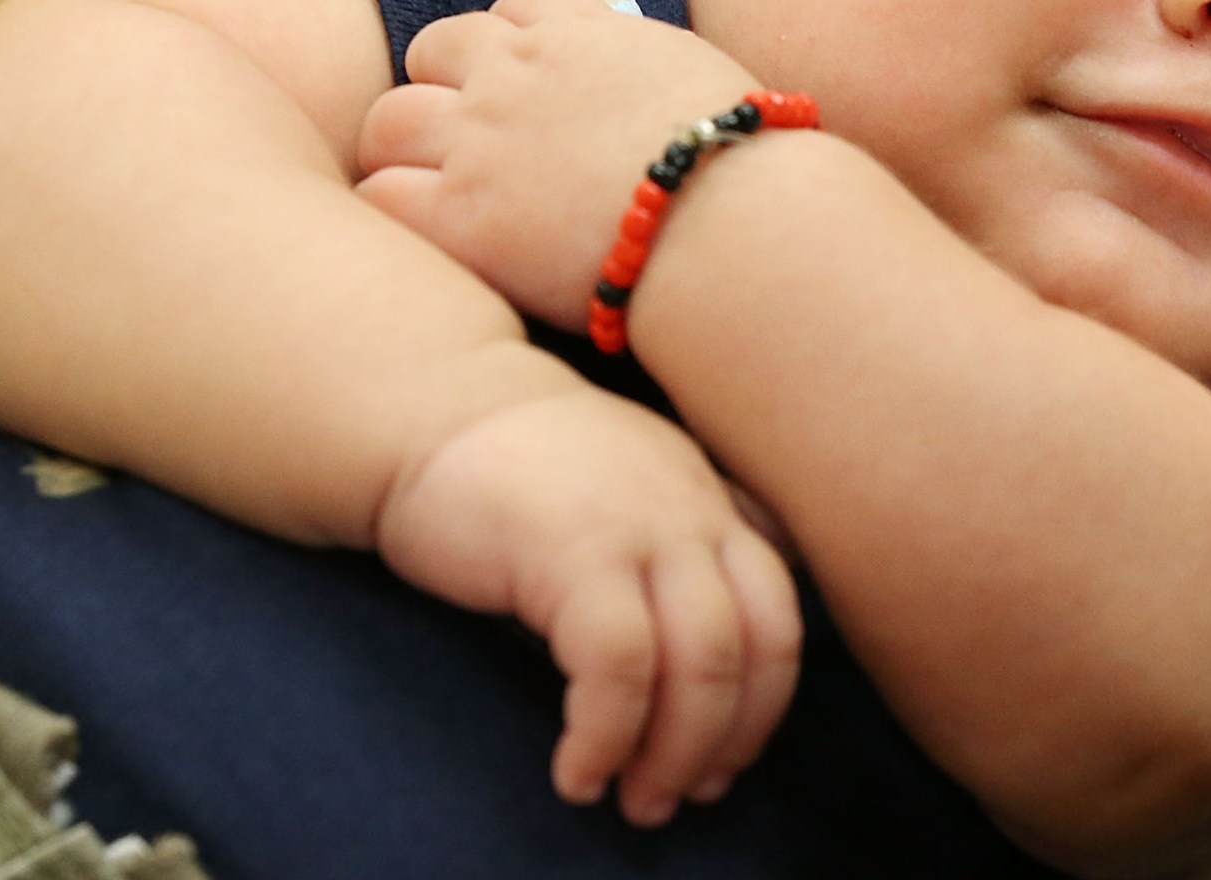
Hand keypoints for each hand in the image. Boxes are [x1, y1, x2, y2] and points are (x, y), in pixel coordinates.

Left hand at [356, 0, 763, 327]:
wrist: (731, 217)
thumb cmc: (744, 158)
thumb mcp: (701, 71)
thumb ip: (653, 64)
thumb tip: (657, 77)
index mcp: (581, 32)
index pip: (516, 7)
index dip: (515, 45)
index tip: (530, 85)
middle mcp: (516, 72)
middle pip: (436, 48)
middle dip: (445, 87)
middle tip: (470, 139)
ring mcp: (480, 139)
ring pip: (390, 119)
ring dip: (405, 148)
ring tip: (432, 190)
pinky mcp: (460, 214)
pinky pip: (381, 195)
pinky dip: (392, 210)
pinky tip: (423, 235)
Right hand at [375, 383, 802, 825]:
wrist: (429, 408)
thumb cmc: (523, 465)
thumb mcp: (632, 488)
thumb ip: (687, 537)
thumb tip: (727, 629)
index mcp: (712, 502)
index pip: (780, 614)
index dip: (766, 704)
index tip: (727, 760)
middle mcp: (693, 512)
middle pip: (758, 646)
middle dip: (729, 741)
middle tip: (685, 796)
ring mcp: (639, 529)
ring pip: (702, 663)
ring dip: (674, 753)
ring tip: (636, 801)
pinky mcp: (573, 551)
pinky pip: (618, 666)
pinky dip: (606, 736)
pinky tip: (576, 772)